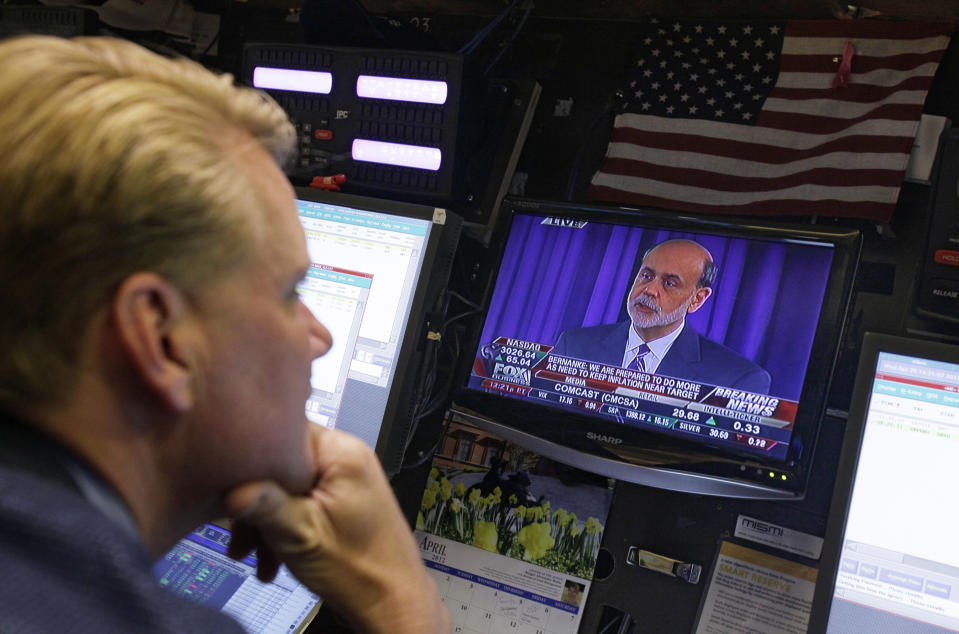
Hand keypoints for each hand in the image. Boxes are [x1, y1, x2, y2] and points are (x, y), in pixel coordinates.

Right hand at [224, 425, 449, 633]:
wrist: (392, 603)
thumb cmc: (359, 570)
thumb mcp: (300, 534)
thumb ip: (265, 505)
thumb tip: (232, 487)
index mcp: (342, 452)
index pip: (284, 430)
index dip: (253, 460)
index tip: (230, 488)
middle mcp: (347, 456)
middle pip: (283, 463)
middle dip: (256, 501)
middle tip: (240, 537)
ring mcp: (346, 478)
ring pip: (289, 486)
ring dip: (267, 520)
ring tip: (255, 555)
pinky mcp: (343, 499)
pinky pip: (303, 501)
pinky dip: (285, 526)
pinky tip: (272, 558)